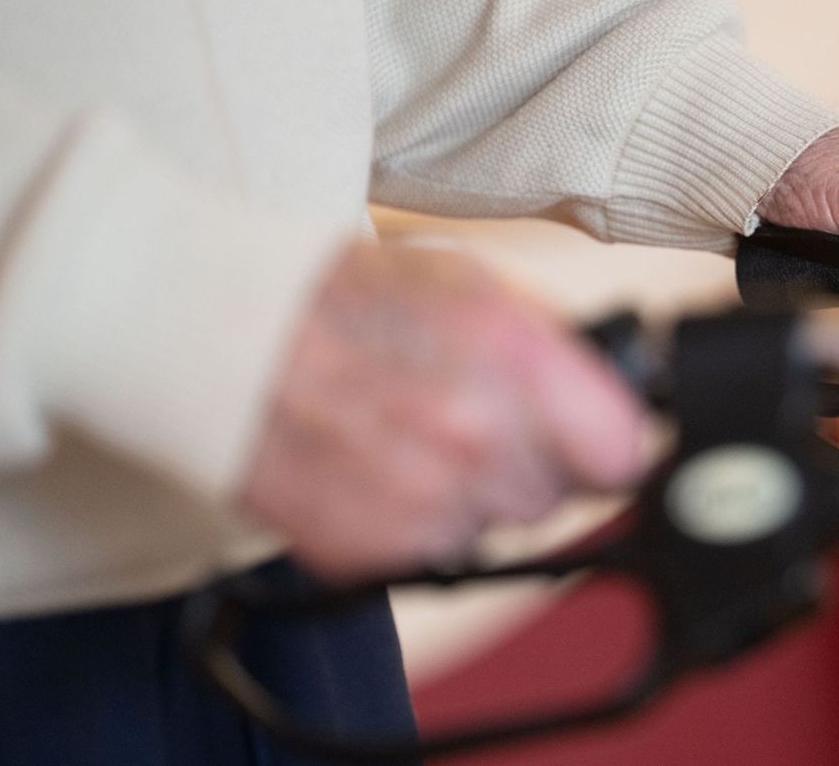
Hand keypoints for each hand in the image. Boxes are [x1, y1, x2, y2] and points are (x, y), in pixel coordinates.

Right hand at [239, 242, 645, 579]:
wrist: (216, 334)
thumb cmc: (341, 296)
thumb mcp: (467, 283)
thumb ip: (550, 347)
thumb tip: (616, 393)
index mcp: (514, 357)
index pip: (622, 453)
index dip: (605, 447)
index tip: (588, 444)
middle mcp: (478, 434)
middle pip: (556, 497)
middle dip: (527, 466)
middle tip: (467, 422)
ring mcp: (426, 500)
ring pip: (493, 529)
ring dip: (467, 498)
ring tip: (408, 439)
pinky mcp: (374, 549)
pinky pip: (430, 554)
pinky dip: (409, 525)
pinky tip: (373, 469)